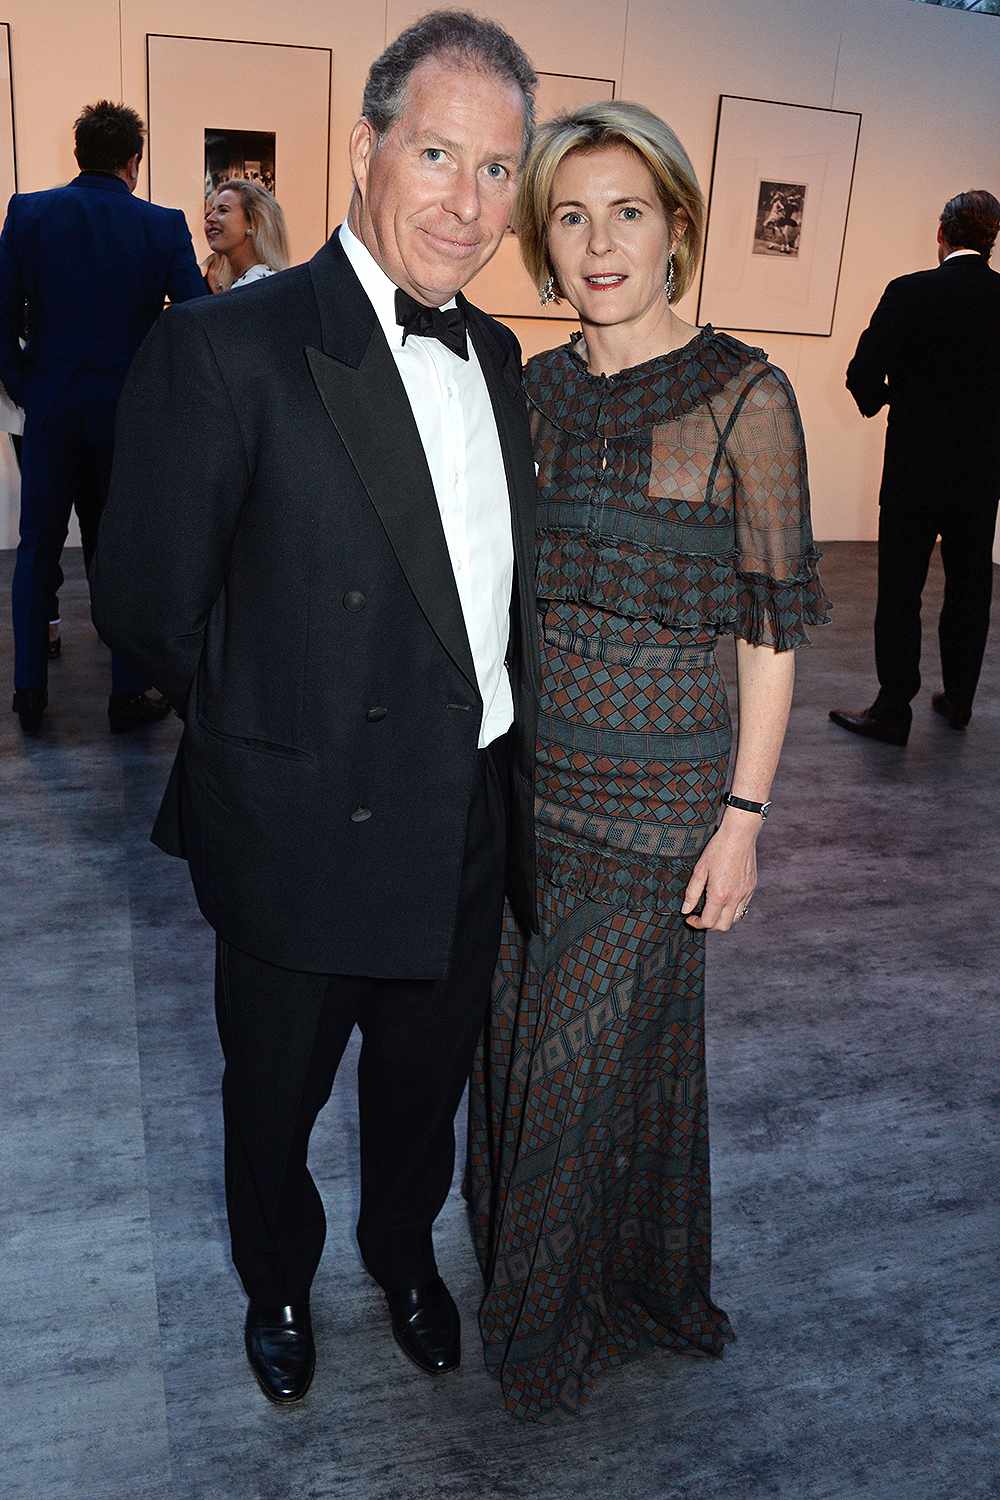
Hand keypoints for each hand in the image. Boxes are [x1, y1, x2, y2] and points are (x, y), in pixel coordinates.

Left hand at [681, 812, 758, 932]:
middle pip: (724, 926)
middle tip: (701, 916)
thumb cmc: (718, 849)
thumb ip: (692, 893)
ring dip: (723, 918)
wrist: (739, 835)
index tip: (690, 917)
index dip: (697, 924)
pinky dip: (733, 908)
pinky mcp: (752, 888)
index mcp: (720, 894)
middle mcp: (735, 897)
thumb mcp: (699, 869)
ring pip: (736, 919)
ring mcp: (746, 893)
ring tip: (713, 908)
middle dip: (710, 925)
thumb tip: (685, 909)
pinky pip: (743, 906)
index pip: (709, 922)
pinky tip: (725, 897)